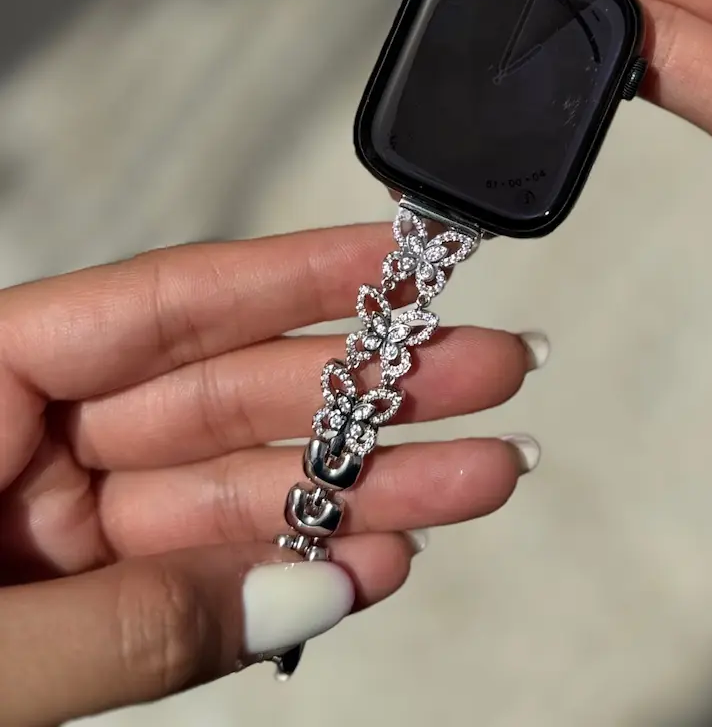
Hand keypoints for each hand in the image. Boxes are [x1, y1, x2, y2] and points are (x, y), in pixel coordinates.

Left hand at [0, 225, 538, 723]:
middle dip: (368, 388)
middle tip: (489, 370)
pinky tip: (384, 555)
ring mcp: (60, 532)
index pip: (161, 307)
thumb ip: (127, 629)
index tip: (401, 257)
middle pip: (228, 397)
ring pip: (240, 494)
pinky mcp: (81, 612)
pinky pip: (207, 586)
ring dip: (364, 487)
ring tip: (483, 473)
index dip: (295, 276)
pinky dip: (297, 578)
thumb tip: (310, 591)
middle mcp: (26, 445)